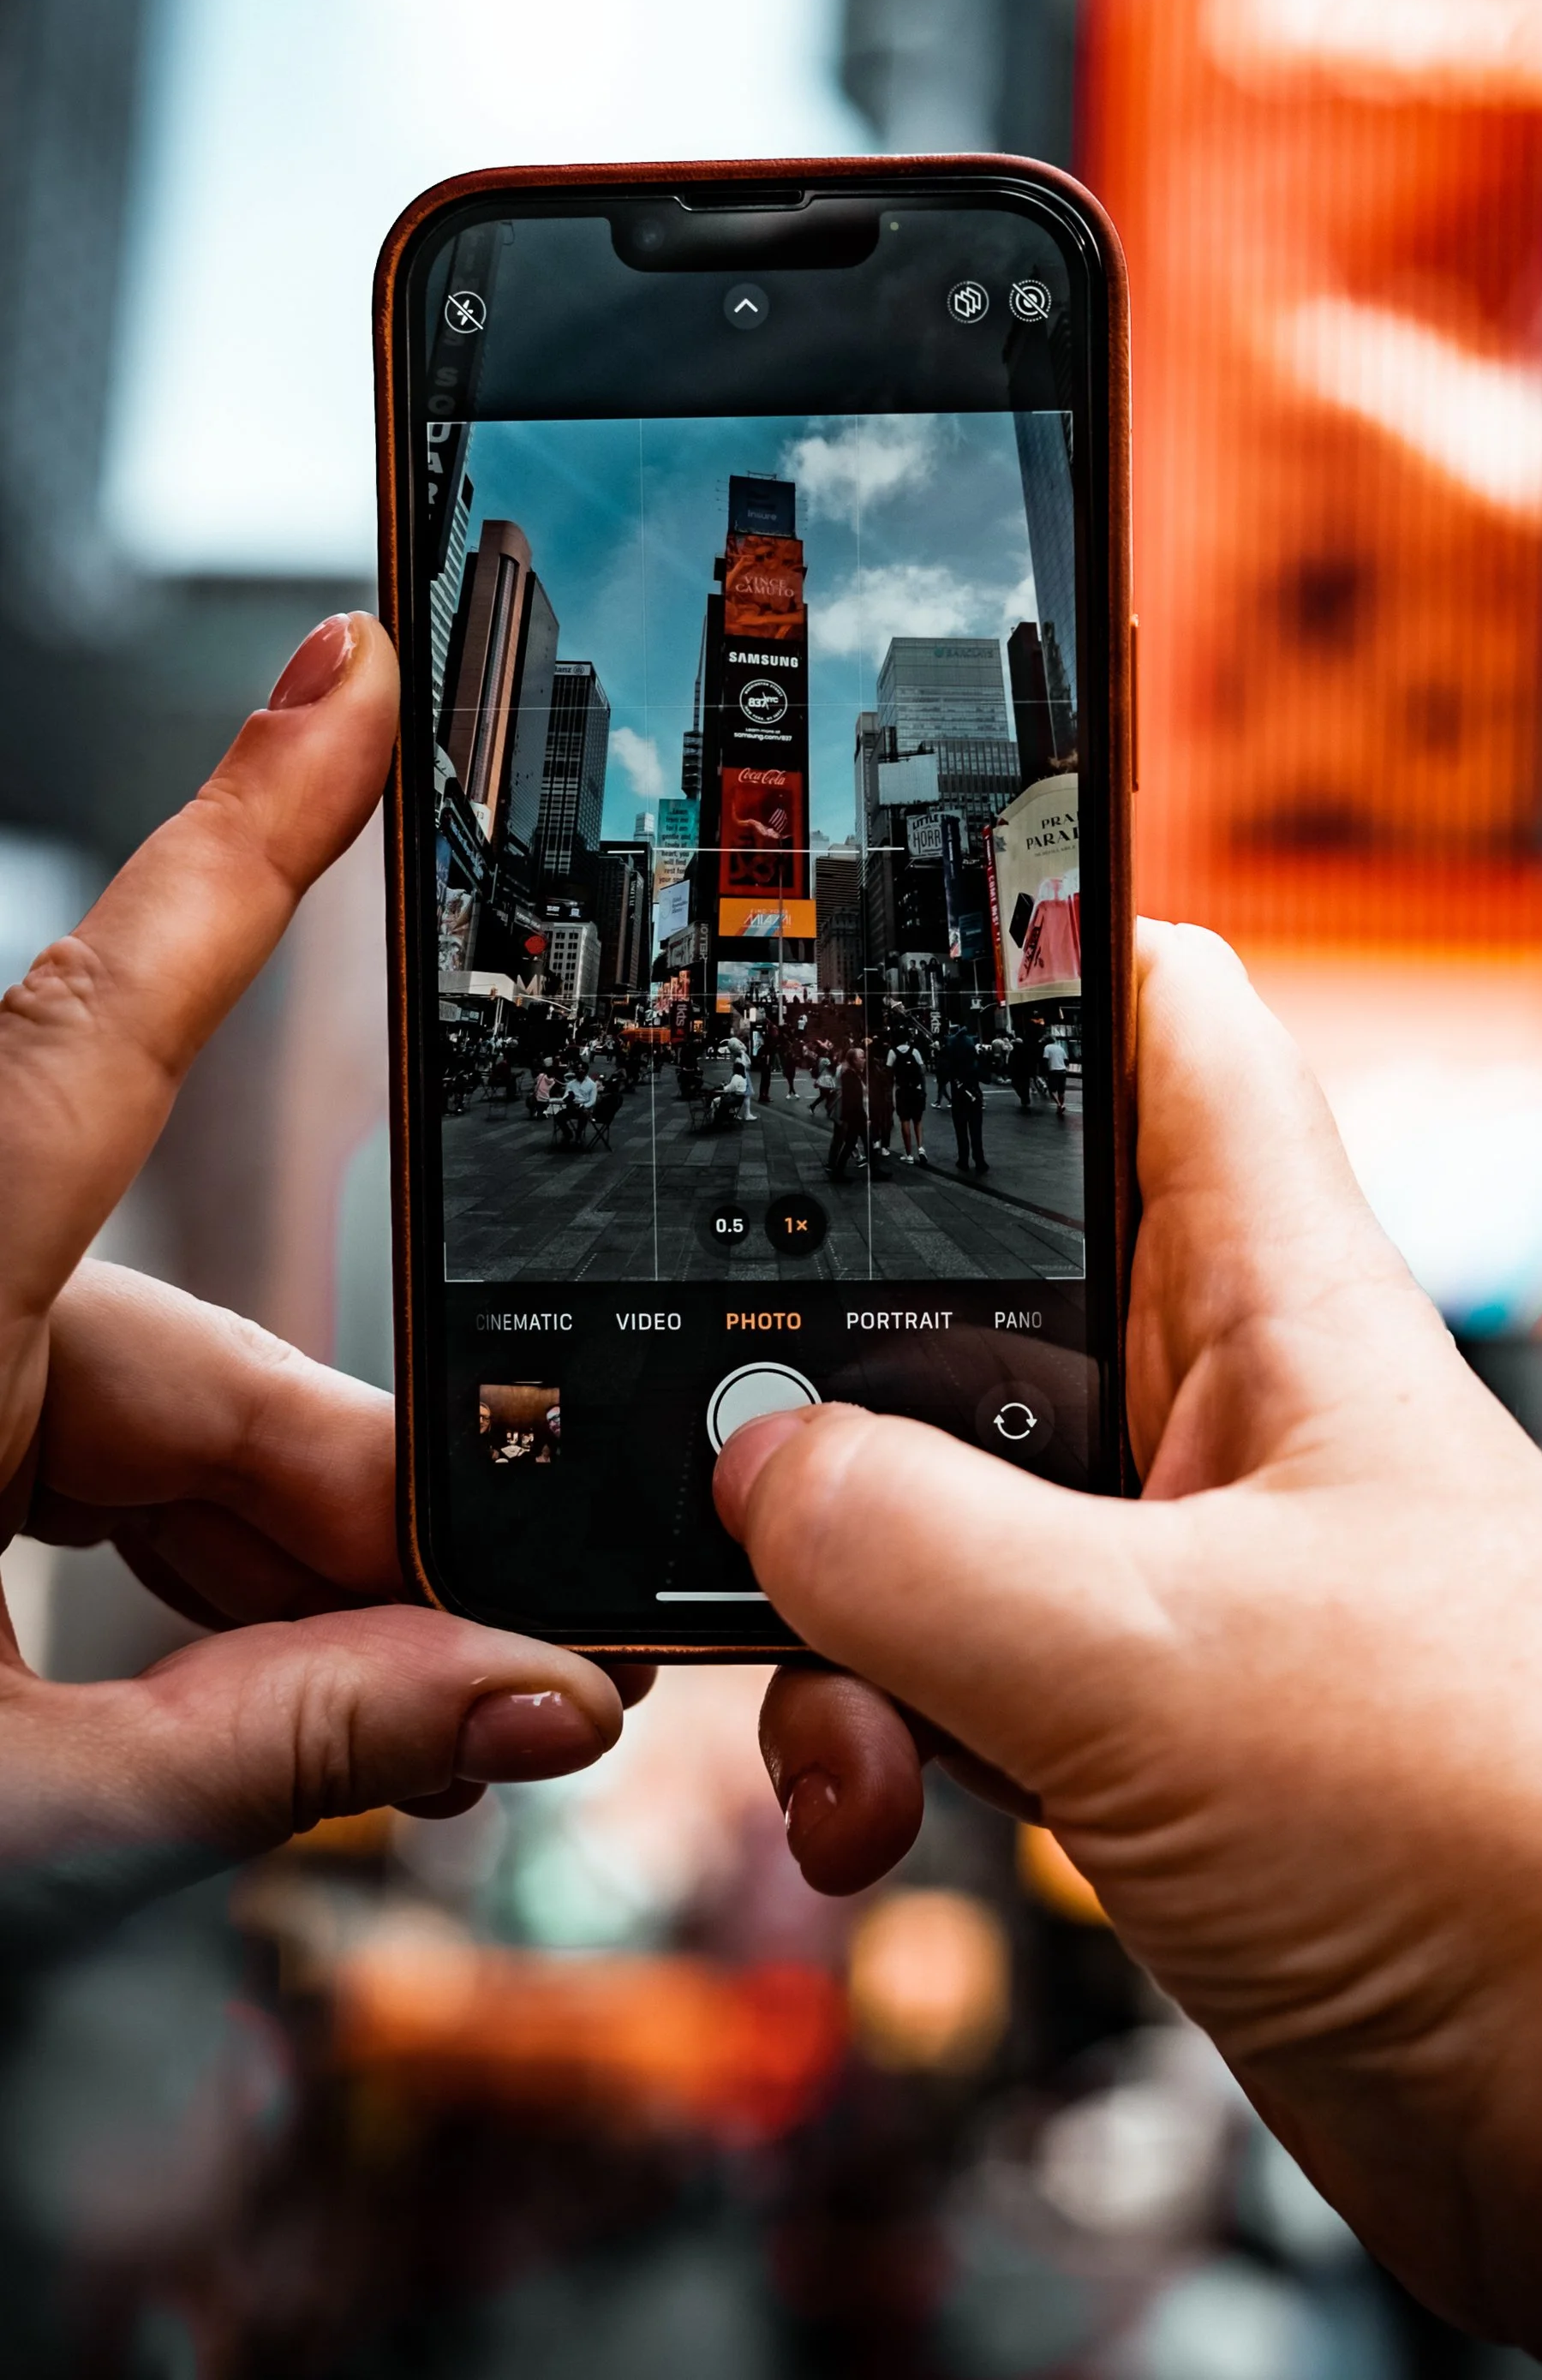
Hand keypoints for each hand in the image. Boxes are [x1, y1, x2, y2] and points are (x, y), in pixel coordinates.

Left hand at [0, 615, 638, 1902]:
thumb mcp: (18, 1828)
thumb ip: (289, 1748)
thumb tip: (529, 1696)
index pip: (94, 1035)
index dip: (249, 837)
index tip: (350, 675)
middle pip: (183, 1350)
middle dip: (359, 1516)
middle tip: (511, 1649)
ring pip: (133, 1424)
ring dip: (274, 1574)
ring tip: (397, 1726)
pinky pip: (62, 1465)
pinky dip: (169, 1577)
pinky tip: (267, 1693)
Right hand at [727, 925, 1541, 2375]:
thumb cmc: (1507, 1845)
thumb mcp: (1153, 1667)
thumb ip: (920, 1552)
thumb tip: (757, 1464)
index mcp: (1285, 1306)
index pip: (1165, 1028)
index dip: (1030, 953)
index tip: (853, 960)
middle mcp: (1237, 1411)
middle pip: (995, 1278)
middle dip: (847, 1360)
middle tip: (730, 1438)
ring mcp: (1200, 1568)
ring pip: (958, 1496)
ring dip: (852, 1591)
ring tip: (833, 1720)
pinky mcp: (1169, 1718)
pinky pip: (978, 1658)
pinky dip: (897, 1718)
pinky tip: (877, 1809)